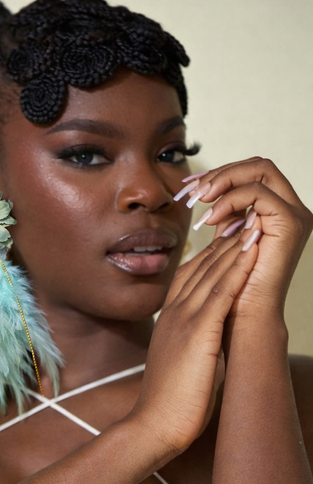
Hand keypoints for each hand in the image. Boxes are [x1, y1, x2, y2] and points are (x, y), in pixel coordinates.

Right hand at [132, 235, 257, 453]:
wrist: (154, 424)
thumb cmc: (170, 399)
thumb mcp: (180, 359)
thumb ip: (192, 339)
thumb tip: (210, 334)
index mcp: (170, 317)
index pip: (193, 273)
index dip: (214, 251)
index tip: (232, 233)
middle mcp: (175, 311)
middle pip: (203, 265)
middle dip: (227, 237)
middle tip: (246, 211)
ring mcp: (184, 319)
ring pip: (213, 271)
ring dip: (236, 242)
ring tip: (254, 216)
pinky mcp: (197, 332)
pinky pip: (220, 292)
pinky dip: (237, 267)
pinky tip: (251, 247)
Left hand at [185, 158, 312, 319]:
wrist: (243, 317)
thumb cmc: (231, 286)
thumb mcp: (224, 242)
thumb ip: (224, 217)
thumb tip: (206, 191)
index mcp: (276, 212)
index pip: (251, 175)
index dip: (219, 175)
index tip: (189, 186)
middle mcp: (290, 209)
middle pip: (258, 166)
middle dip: (220, 173)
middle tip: (192, 190)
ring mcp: (294, 215)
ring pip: (260, 170)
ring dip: (224, 181)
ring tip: (199, 201)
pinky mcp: (290, 222)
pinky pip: (259, 192)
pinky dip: (231, 198)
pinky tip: (211, 218)